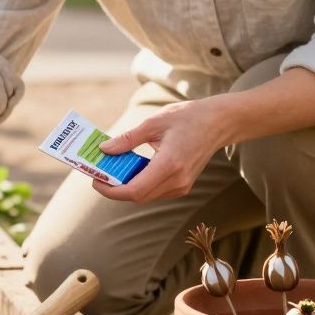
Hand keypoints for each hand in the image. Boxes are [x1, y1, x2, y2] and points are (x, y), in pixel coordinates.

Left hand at [92, 99, 233, 203]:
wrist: (219, 123)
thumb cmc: (187, 118)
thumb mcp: (154, 123)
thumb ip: (128, 139)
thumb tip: (104, 149)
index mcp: (170, 164)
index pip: (134, 191)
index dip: (111, 190)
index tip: (95, 180)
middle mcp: (177, 180)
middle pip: (138, 196)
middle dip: (114, 188)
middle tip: (99, 172)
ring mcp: (182, 185)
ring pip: (145, 195)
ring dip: (126, 186)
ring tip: (112, 168)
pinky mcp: (183, 185)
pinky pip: (155, 191)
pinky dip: (139, 183)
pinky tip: (131, 168)